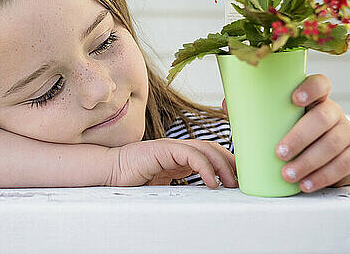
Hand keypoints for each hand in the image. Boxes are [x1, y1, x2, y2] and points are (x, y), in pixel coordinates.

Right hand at [107, 138, 237, 187]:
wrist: (109, 174)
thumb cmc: (132, 182)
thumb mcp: (163, 187)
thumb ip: (180, 189)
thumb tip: (202, 203)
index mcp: (179, 157)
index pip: (209, 153)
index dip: (226, 163)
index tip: (238, 180)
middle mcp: (178, 149)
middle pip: (212, 148)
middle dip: (230, 163)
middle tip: (240, 182)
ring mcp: (171, 147)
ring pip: (205, 148)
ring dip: (221, 165)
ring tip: (230, 183)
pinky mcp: (163, 149)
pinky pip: (191, 155)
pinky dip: (205, 167)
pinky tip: (211, 182)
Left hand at [222, 74, 349, 192]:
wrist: (328, 160)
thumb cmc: (294, 133)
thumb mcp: (278, 121)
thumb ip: (254, 112)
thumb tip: (227, 104)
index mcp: (315, 99)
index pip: (320, 84)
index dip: (311, 88)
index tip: (294, 99)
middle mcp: (334, 113)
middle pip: (323, 118)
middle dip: (300, 136)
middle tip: (279, 153)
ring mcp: (347, 133)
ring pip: (333, 145)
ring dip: (309, 161)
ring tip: (287, 174)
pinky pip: (342, 165)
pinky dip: (322, 177)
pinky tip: (305, 184)